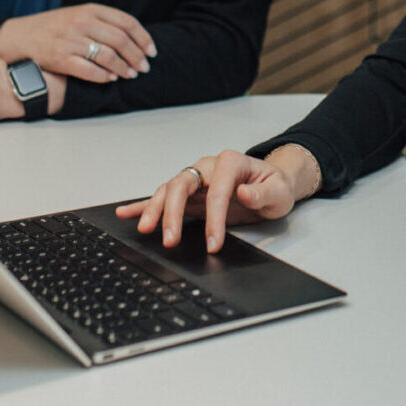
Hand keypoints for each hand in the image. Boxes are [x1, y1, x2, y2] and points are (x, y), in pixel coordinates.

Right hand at [0, 4, 155, 83]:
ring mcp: (70, 41)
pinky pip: (88, 70)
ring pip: (107, 56)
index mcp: (90, 9)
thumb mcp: (79, 14)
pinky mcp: (60, 59)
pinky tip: (110, 78)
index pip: (126, 22)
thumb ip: (103, 22)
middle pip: (120, 40)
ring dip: (123, 68)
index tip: (152, 51)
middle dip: (136, 56)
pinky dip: (103, 76)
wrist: (19, 37)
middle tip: (144, 67)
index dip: (143, 37)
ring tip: (130, 75)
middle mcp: (81, 23)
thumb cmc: (55, 27)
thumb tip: (134, 38)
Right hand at [115, 148, 308, 252]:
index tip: (214, 243)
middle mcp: (209, 167)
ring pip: (168, 190)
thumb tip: (243, 193)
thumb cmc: (275, 186)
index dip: (214, 218)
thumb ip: (262, 193)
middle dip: (173, 212)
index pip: (217, 190)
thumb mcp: (279, 191)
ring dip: (154, 209)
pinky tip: (126, 213)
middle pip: (182, 184)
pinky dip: (143, 205)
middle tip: (169, 239)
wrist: (272, 185)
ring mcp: (197, 179)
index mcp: (231, 162)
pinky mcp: (189, 193)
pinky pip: (163, 196)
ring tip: (144, 229)